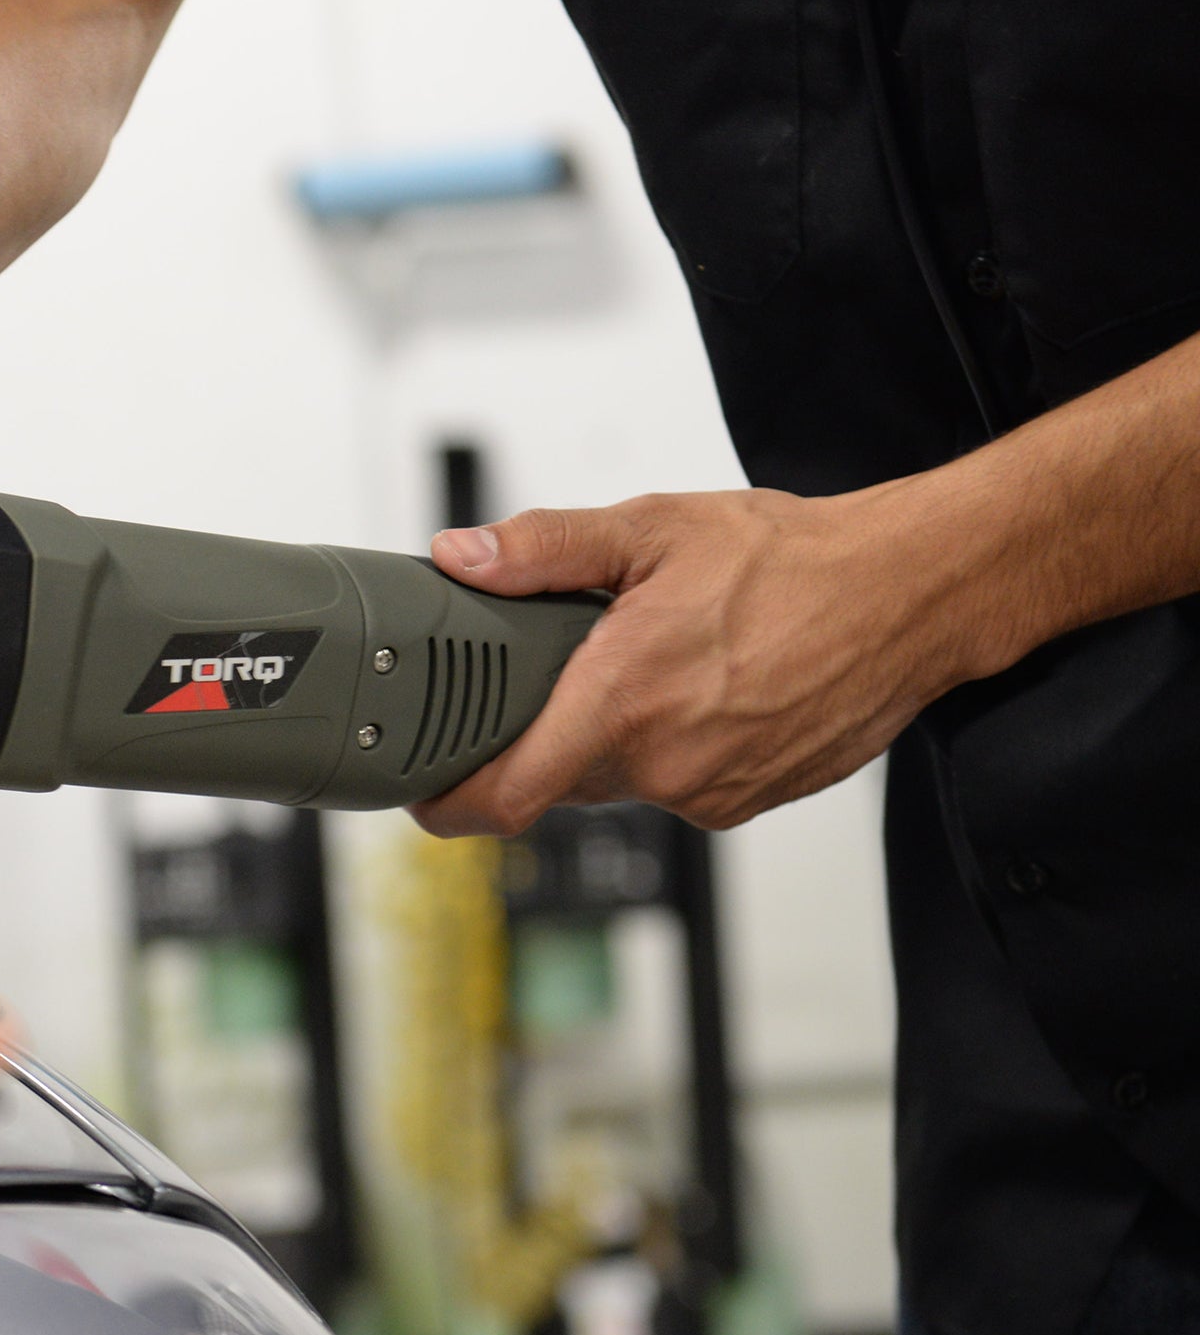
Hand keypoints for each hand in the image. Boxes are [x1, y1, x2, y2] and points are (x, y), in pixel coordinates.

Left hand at [412, 483, 992, 835]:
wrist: (913, 593)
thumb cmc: (797, 562)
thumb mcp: (652, 529)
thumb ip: (543, 550)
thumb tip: (463, 556)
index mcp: (623, 704)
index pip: (507, 794)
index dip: (451, 805)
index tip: (422, 798)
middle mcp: (663, 766)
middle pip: (561, 773)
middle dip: (553, 727)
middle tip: (574, 666)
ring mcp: (711, 792)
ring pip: (624, 776)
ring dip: (622, 731)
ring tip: (665, 659)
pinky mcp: (749, 801)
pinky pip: (681, 782)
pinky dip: (676, 742)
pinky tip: (710, 684)